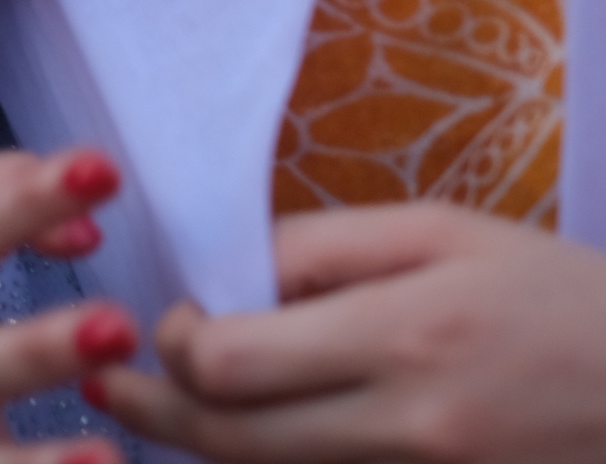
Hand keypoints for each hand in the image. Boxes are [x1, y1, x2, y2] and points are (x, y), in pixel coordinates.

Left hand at [90, 204, 605, 461]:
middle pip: (231, 442)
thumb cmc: (561, 298)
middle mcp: (412, 430)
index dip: (178, 342)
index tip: (181, 318)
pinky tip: (257, 439)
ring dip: (211, 448)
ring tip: (170, 414)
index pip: (230, 364)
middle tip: (117, 386)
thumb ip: (322, 250)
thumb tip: (228, 277)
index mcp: (404, 338)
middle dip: (158, 411)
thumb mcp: (445, 234)